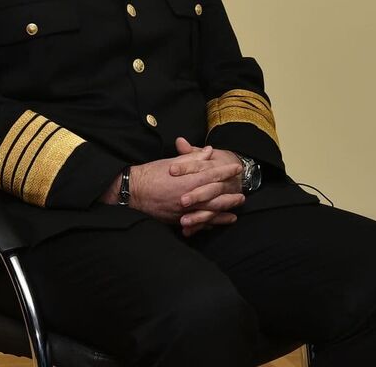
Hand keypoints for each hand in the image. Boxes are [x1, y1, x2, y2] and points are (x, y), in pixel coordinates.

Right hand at [118, 139, 242, 225]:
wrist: (133, 192)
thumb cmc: (151, 174)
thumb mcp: (172, 162)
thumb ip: (193, 158)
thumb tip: (208, 151)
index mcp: (188, 180)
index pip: (212, 175)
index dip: (226, 171)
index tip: (237, 168)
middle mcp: (189, 197)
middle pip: (215, 197)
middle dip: (230, 196)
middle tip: (242, 196)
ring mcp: (184, 210)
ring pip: (209, 213)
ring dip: (223, 214)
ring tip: (234, 215)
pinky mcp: (178, 220)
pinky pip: (197, 224)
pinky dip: (208, 225)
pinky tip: (215, 225)